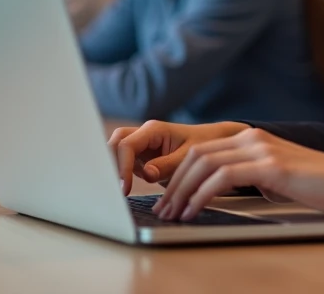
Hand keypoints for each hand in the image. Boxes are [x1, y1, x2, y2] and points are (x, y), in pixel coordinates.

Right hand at [108, 120, 247, 194]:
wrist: (213, 143)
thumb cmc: (204, 146)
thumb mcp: (189, 157)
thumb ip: (167, 164)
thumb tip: (146, 174)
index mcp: (154, 130)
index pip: (127, 145)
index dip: (121, 166)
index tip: (124, 189)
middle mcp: (144, 135)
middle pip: (115, 144)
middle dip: (109, 164)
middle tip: (112, 190)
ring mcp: (142, 146)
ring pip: (116, 152)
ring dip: (114, 170)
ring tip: (114, 192)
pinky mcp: (142, 158)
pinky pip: (125, 164)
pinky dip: (121, 175)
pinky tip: (122, 192)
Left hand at [152, 127, 323, 221]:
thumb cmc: (318, 187)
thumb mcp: (275, 179)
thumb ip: (249, 178)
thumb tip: (220, 191)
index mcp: (252, 138)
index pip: (202, 150)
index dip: (178, 173)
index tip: (167, 197)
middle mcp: (252, 137)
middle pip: (196, 154)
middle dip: (174, 183)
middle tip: (163, 209)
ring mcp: (261, 148)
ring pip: (204, 163)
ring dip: (182, 190)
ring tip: (173, 213)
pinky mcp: (270, 165)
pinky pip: (223, 177)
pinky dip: (202, 194)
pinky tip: (195, 211)